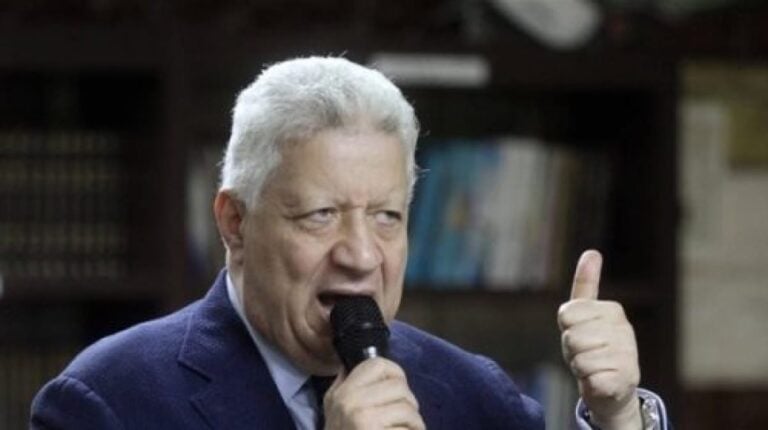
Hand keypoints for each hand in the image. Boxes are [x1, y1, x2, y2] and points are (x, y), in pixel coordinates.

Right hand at [323, 357, 424, 429]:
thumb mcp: (332, 408)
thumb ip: (344, 384)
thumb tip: (356, 363)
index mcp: (343, 393)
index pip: (377, 364)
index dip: (394, 373)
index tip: (397, 388)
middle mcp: (352, 404)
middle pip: (399, 387)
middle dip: (408, 402)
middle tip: (404, 417)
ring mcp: (366, 422)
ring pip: (409, 409)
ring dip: (414, 423)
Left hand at [558, 250, 642, 429]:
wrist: (613, 390)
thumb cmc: (592, 348)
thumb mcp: (584, 315)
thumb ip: (586, 285)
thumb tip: (592, 252)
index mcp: (612, 310)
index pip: (567, 314)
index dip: (567, 328)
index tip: (580, 334)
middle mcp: (624, 329)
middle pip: (571, 337)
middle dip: (572, 350)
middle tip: (586, 354)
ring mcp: (627, 354)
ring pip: (578, 358)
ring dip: (580, 367)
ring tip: (594, 367)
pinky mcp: (625, 379)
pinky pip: (589, 378)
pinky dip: (589, 384)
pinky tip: (602, 382)